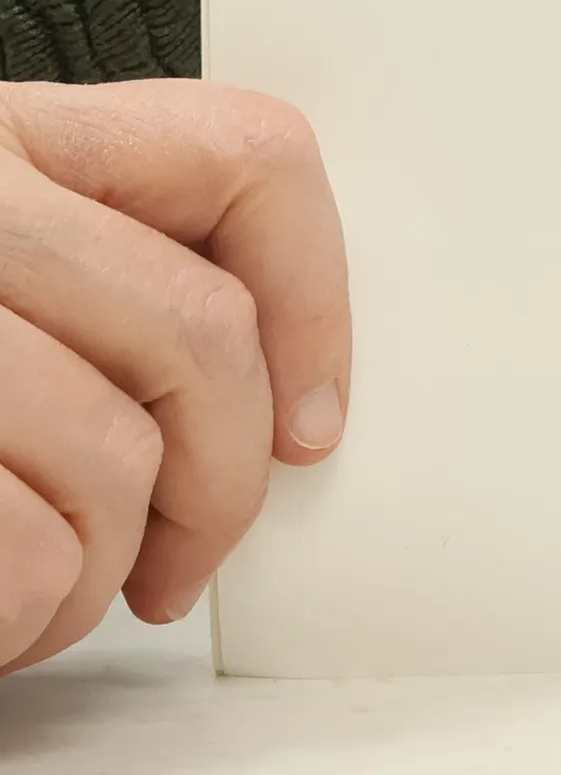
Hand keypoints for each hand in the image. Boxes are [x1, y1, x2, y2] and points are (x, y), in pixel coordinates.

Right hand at [0, 81, 350, 673]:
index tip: (309, 417)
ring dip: (101, 575)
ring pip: (116, 459)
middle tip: (181, 559)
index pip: (245, 155)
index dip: (317, 298)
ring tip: (51, 595)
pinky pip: (18, 550)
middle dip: (221, 486)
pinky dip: (24, 619)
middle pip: (202, 335)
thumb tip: (283, 400)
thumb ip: (98, 286)